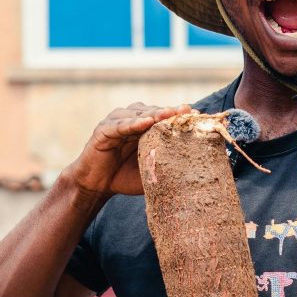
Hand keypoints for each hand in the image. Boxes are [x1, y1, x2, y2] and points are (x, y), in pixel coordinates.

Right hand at [65, 103, 189, 198]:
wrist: (98, 185)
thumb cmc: (126, 177)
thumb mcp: (151, 170)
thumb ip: (167, 165)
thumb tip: (196, 172)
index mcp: (145, 127)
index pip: (165, 117)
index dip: (180, 116)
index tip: (198, 115)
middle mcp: (132, 119)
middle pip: (155, 111)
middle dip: (171, 112)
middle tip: (187, 111)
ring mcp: (117, 122)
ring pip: (139, 114)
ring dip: (155, 113)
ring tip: (169, 115)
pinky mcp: (103, 130)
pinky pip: (120, 125)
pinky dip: (133, 123)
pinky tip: (146, 122)